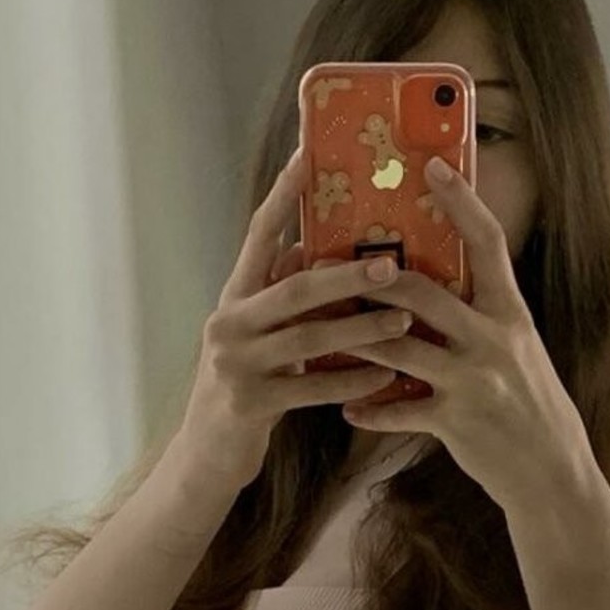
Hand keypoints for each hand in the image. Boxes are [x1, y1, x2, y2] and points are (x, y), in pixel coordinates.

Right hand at [178, 147, 413, 491]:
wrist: (206, 454)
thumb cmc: (246, 386)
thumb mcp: (259, 334)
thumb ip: (281, 295)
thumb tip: (310, 246)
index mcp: (233, 297)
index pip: (259, 235)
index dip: (283, 195)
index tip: (309, 155)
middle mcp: (228, 322)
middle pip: (293, 286)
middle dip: (346, 273)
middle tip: (392, 262)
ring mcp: (234, 363)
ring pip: (308, 338)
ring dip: (361, 329)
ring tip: (403, 320)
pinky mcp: (249, 403)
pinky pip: (311, 389)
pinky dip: (351, 380)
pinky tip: (385, 375)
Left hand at [336, 157, 591, 510]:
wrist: (553, 475)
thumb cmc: (532, 409)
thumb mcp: (520, 353)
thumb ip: (484, 320)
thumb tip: (443, 286)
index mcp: (512, 315)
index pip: (488, 244)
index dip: (461, 202)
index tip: (432, 165)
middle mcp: (494, 341)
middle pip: (424, 292)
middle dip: (374, 278)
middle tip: (332, 263)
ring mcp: (474, 381)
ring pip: (398, 348)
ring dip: (356, 339)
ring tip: (323, 329)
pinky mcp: (456, 422)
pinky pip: (399, 410)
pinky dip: (370, 408)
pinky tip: (348, 409)